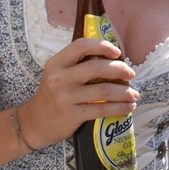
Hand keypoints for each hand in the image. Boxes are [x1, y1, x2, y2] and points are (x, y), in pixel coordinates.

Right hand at [20, 36, 138, 147]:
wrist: (34, 123)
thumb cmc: (52, 95)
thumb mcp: (57, 74)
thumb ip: (78, 65)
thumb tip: (112, 59)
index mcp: (57, 63)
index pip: (81, 46)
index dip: (102, 46)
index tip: (117, 52)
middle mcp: (60, 78)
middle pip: (97, 68)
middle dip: (120, 70)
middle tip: (131, 74)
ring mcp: (66, 97)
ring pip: (104, 90)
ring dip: (124, 92)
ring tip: (134, 94)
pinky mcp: (72, 115)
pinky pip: (102, 110)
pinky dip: (119, 108)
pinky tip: (128, 107)